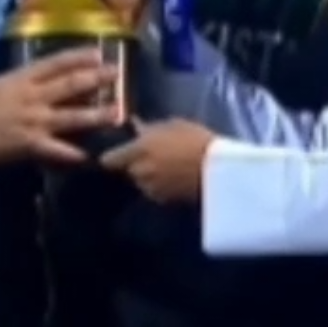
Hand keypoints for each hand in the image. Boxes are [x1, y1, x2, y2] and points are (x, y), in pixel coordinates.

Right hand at [0, 48, 118, 165]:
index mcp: (19, 79)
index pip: (55, 63)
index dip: (78, 57)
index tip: (97, 52)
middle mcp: (32, 97)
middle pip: (71, 85)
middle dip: (96, 79)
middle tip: (117, 73)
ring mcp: (34, 121)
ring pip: (73, 116)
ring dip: (97, 114)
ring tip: (117, 112)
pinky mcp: (31, 144)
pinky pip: (58, 149)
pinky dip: (74, 153)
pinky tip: (90, 156)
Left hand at [99, 119, 214, 202]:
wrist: (218, 170)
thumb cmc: (197, 141)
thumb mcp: (173, 125)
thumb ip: (150, 128)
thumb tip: (136, 126)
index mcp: (139, 150)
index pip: (109, 159)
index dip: (111, 157)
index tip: (115, 154)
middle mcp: (139, 171)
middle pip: (128, 170)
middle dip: (135, 165)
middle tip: (152, 157)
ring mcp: (150, 188)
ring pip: (141, 182)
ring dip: (148, 176)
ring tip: (166, 168)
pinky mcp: (163, 201)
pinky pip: (154, 191)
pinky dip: (159, 187)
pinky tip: (174, 179)